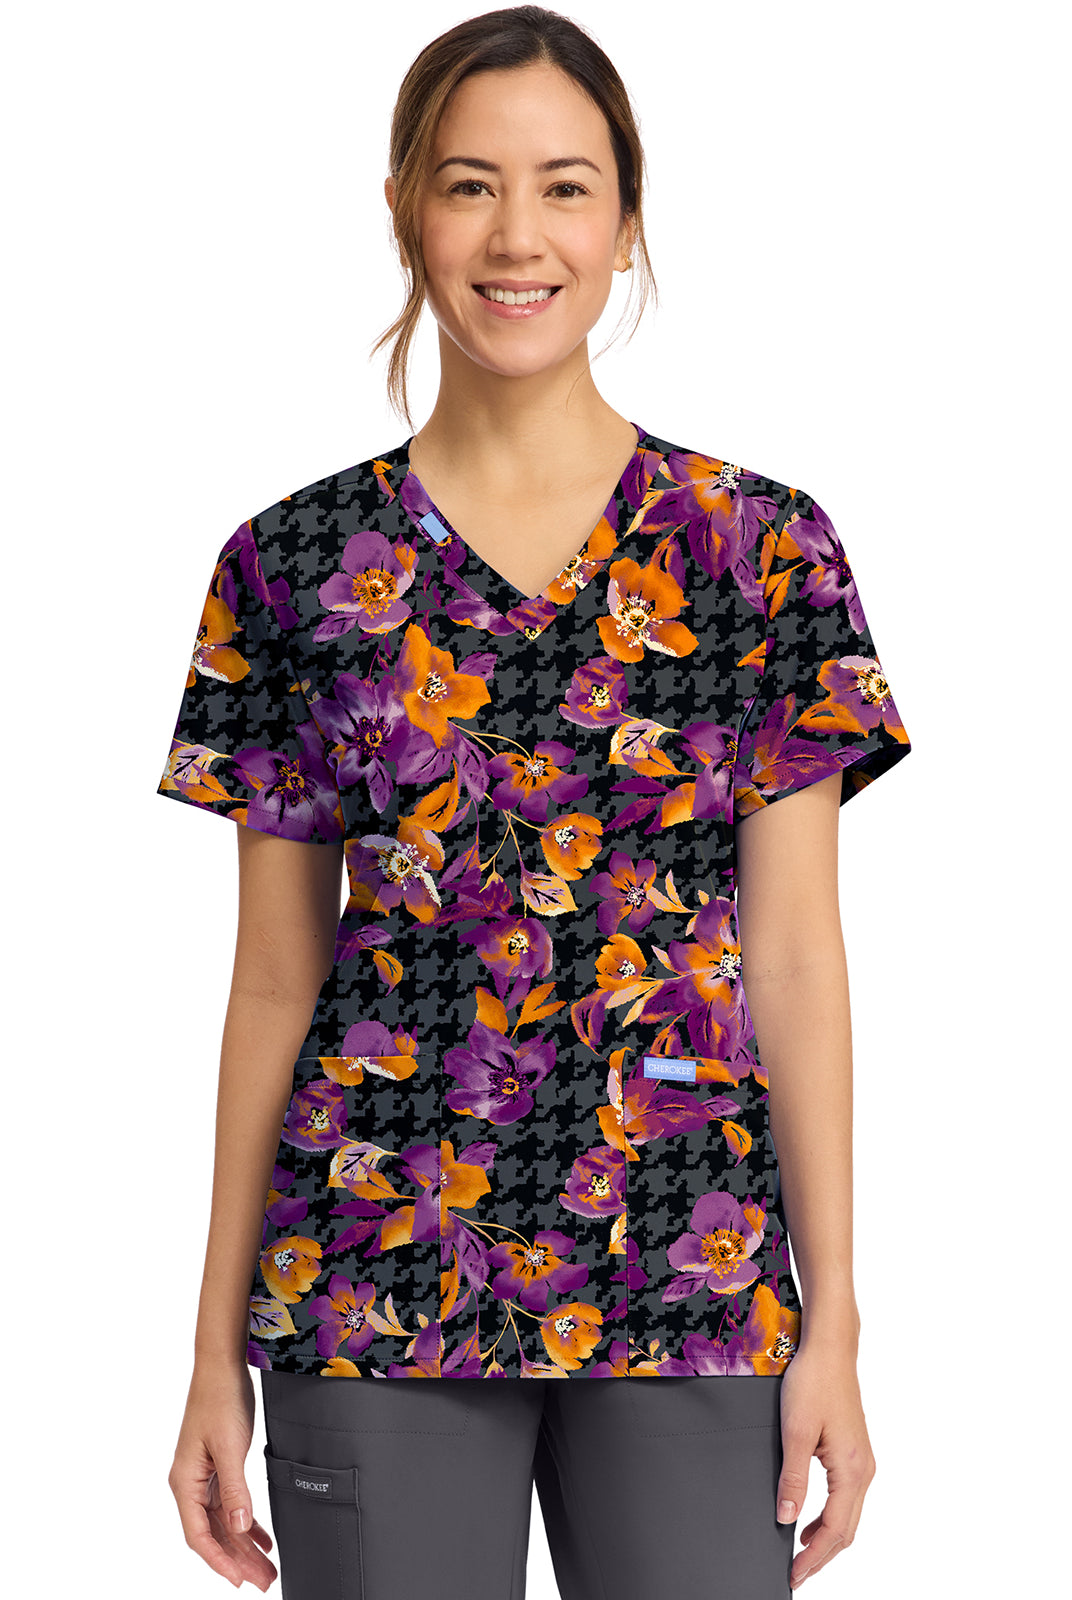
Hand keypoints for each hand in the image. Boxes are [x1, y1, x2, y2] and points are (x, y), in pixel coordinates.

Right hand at [168, 1360, 276, 1590]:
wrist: (222, 1367)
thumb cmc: (219, 1399)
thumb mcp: (230, 1447)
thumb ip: (235, 1490)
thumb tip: (238, 1528)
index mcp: (185, 1482)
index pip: (199, 1535)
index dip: (219, 1561)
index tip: (238, 1581)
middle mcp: (191, 1484)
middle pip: (214, 1533)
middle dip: (238, 1560)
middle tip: (263, 1581)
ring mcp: (204, 1477)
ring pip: (224, 1522)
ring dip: (244, 1545)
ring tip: (266, 1568)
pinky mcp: (218, 1467)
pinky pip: (230, 1505)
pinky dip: (246, 1522)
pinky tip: (262, 1537)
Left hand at [775, 1341, 876, 1588]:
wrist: (830, 1350)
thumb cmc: (813, 1382)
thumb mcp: (795, 1432)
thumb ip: (792, 1478)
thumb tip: (787, 1519)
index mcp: (852, 1469)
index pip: (835, 1530)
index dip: (814, 1558)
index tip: (795, 1576)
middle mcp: (864, 1470)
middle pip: (846, 1530)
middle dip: (822, 1556)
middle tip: (797, 1574)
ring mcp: (863, 1461)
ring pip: (848, 1516)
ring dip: (827, 1538)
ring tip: (801, 1554)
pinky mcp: (855, 1452)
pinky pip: (846, 1497)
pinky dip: (831, 1517)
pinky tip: (811, 1520)